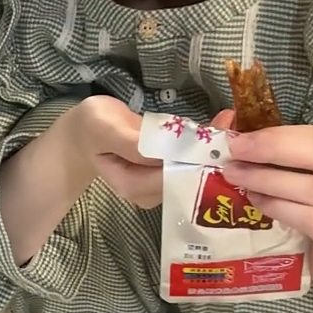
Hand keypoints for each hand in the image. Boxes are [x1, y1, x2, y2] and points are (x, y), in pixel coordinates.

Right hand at [69, 96, 231, 208]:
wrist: (80, 133)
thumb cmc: (89, 128)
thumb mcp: (105, 129)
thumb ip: (134, 143)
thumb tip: (171, 151)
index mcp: (133, 185)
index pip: (173, 176)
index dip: (197, 158)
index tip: (219, 136)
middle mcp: (150, 191)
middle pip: (188, 175)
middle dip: (211, 152)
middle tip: (232, 123)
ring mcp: (159, 182)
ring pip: (192, 168)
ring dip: (211, 146)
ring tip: (230, 120)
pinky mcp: (165, 171)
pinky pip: (188, 159)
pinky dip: (203, 142)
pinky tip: (219, 123)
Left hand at [223, 125, 312, 290]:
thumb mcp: (309, 172)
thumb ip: (278, 144)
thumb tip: (227, 118)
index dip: (280, 135)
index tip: (241, 138)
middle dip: (273, 151)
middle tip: (236, 154)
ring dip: (268, 180)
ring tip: (238, 177)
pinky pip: (309, 218)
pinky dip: (277, 207)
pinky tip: (256, 202)